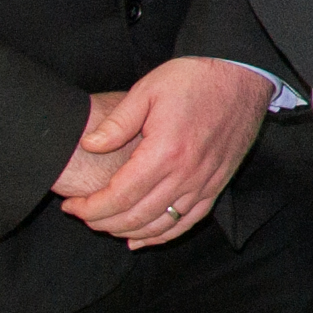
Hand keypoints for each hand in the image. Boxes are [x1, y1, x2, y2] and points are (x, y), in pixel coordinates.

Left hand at [65, 58, 269, 246]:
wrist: (241, 75)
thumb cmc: (194, 78)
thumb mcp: (147, 90)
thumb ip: (116, 122)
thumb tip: (88, 145)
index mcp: (164, 152)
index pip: (119, 196)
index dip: (90, 208)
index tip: (71, 206)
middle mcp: (186, 174)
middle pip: (136, 216)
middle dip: (103, 222)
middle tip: (82, 215)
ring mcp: (204, 182)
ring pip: (161, 225)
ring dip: (129, 231)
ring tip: (106, 225)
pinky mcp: (217, 183)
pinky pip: (189, 221)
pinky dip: (164, 235)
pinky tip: (143, 238)